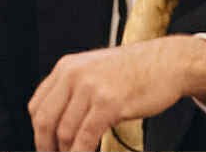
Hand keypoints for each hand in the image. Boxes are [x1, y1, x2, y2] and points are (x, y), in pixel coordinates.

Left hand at [28, 37, 205, 151]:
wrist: (168, 62)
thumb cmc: (136, 70)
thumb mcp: (95, 71)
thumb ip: (74, 91)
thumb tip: (58, 125)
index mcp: (67, 67)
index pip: (37, 106)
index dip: (39, 133)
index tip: (47, 147)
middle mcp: (74, 75)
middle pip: (45, 121)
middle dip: (47, 147)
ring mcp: (91, 88)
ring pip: (64, 133)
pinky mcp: (109, 103)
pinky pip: (85, 138)